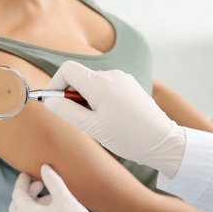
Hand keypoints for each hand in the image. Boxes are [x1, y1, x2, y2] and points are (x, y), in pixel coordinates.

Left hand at [9, 164, 105, 211]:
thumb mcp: (64, 198)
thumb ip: (52, 180)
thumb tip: (44, 168)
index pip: (17, 194)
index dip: (22, 182)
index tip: (28, 173)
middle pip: (16, 207)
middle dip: (26, 193)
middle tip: (40, 184)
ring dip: (33, 203)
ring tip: (52, 196)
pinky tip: (54, 209)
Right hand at [45, 61, 185, 178]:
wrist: (163, 142)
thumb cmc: (129, 137)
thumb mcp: (92, 127)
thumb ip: (67, 111)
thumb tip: (49, 101)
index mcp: (100, 83)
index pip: (68, 70)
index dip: (55, 84)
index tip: (53, 102)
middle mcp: (112, 75)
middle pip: (80, 77)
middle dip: (72, 95)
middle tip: (78, 118)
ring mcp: (123, 78)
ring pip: (93, 83)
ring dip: (86, 98)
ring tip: (98, 121)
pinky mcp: (130, 85)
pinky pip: (106, 86)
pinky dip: (99, 98)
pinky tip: (110, 117)